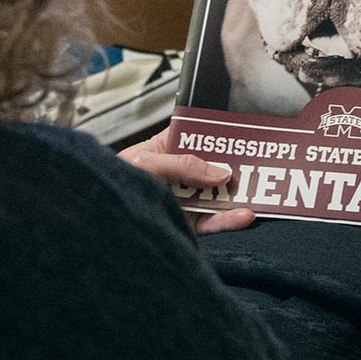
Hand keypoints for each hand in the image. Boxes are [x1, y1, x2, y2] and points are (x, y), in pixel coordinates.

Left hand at [122, 126, 253, 235]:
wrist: (99, 225)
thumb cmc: (113, 182)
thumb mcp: (146, 164)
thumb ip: (182, 165)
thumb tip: (220, 172)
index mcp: (166, 149)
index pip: (199, 137)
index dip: (220, 135)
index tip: (244, 134)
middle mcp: (179, 174)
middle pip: (214, 168)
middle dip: (237, 167)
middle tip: (261, 165)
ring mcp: (184, 200)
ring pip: (218, 196)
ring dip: (238, 195)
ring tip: (256, 194)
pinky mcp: (187, 224)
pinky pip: (212, 222)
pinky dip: (228, 220)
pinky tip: (243, 215)